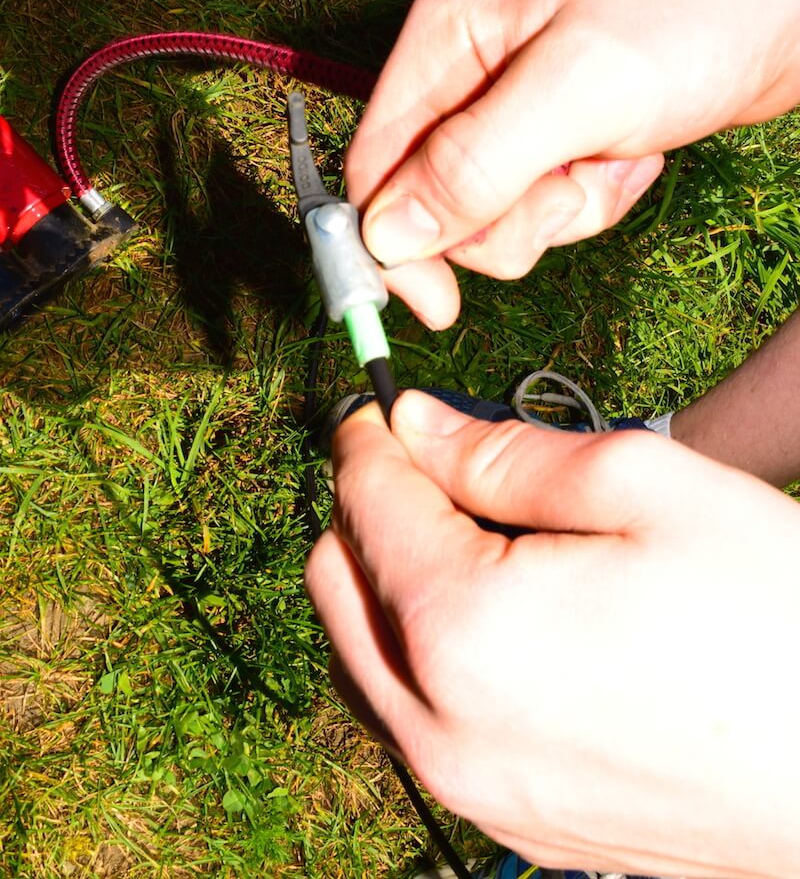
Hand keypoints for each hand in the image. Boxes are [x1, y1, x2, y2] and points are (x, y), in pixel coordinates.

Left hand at [306, 391, 799, 877]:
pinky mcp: (508, 819)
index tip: (384, 409)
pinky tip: (498, 621)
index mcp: (463, 633)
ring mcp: (470, 789)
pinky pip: (412, 719)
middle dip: (368, 510)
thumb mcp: (642, 486)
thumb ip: (501, 454)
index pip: (364, 505)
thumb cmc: (772, 616)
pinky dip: (422, 653)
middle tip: (433, 469)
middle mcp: (440, 728)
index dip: (368, 441)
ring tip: (470, 540)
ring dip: (389, 582)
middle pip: (337, 583)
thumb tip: (414, 425)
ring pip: (363, 656)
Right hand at [346, 0, 799, 327]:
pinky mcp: (554, 144)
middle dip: (509, 218)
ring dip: (563, 210)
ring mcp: (511, 116)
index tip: (438, 305)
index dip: (394, 244)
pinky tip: (630, 154)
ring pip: (495, 220)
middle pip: (434, 206)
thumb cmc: (686, 17)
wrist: (784, 9)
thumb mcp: (573, 91)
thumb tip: (386, 237)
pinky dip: (594, 201)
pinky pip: (548, 213)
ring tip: (612, 155)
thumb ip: (471, 166)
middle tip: (571, 182)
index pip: (376, 166)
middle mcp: (466, 80)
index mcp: (444, 42)